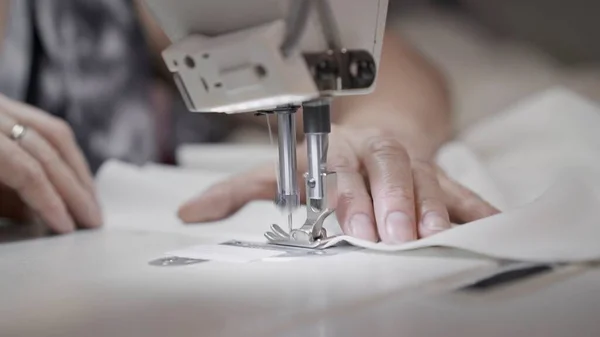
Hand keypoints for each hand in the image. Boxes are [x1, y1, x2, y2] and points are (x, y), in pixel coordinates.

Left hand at [0, 94, 101, 233]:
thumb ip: (2, 201)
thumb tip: (36, 215)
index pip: (28, 171)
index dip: (52, 202)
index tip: (66, 227)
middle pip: (49, 150)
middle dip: (75, 190)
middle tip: (93, 219)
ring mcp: (1, 106)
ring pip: (55, 133)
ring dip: (79, 170)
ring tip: (91, 200)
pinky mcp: (4, 106)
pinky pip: (45, 124)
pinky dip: (65, 151)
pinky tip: (75, 173)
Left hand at [178, 125, 497, 243]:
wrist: (378, 133)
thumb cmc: (328, 160)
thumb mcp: (281, 170)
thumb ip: (239, 190)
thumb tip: (190, 213)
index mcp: (340, 152)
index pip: (343, 171)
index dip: (347, 197)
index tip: (351, 227)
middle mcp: (379, 153)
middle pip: (389, 171)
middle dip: (392, 203)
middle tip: (393, 236)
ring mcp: (415, 164)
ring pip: (428, 180)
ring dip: (432, 209)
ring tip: (432, 237)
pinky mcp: (444, 178)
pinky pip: (465, 192)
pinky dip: (477, 210)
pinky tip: (488, 230)